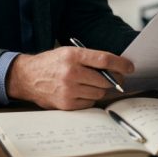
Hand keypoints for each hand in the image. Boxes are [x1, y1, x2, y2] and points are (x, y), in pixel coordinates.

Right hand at [6, 46, 133, 109]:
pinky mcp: (67, 104)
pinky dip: (89, 99)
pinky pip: (89, 103)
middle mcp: (71, 72)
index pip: (104, 60)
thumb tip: (115, 68)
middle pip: (105, 80)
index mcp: (72, 55)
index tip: (130, 67)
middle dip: (113, 80)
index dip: (120, 64)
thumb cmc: (51, 63)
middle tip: (114, 79)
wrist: (27, 77)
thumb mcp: (67, 53)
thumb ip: (89, 59)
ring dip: (100, 90)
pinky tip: (81, 92)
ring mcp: (68, 89)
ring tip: (91, 84)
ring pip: (99, 93)